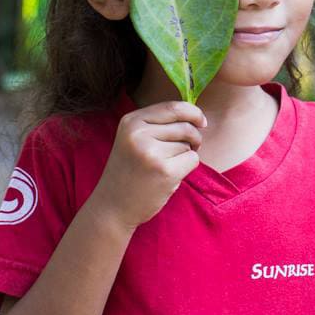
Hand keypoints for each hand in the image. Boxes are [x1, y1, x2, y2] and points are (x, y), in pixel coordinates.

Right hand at [89, 101, 204, 231]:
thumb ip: (159, 125)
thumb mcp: (134, 140)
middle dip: (193, 137)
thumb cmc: (129, 172)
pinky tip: (169, 176)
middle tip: (185, 150)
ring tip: (164, 167)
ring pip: (188, 144)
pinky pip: (192, 159)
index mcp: (130, 122)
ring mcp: (151, 152)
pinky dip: (187, 167)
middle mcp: (139, 134)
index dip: (193, 112)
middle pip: (185, 126)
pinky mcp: (164, 171)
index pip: (173, 107)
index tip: (201, 121)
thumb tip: (197, 116)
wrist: (112, 207)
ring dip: (185, 155)